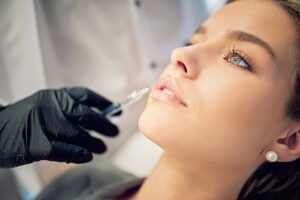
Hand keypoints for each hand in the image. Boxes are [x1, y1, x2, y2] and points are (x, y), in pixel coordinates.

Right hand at [0, 87, 119, 166]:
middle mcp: (49, 106)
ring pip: (78, 135)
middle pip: (86, 115)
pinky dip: (79, 155)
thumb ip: (68, 111)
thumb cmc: (25, 120)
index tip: (118, 111)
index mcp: (54, 95)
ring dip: (94, 143)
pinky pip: (65, 151)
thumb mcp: (45, 106)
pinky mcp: (35, 145)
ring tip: (103, 148)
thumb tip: (98, 118)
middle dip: (104, 125)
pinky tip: (88, 157)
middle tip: (115, 132)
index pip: (85, 95)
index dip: (104, 103)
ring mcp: (42, 125)